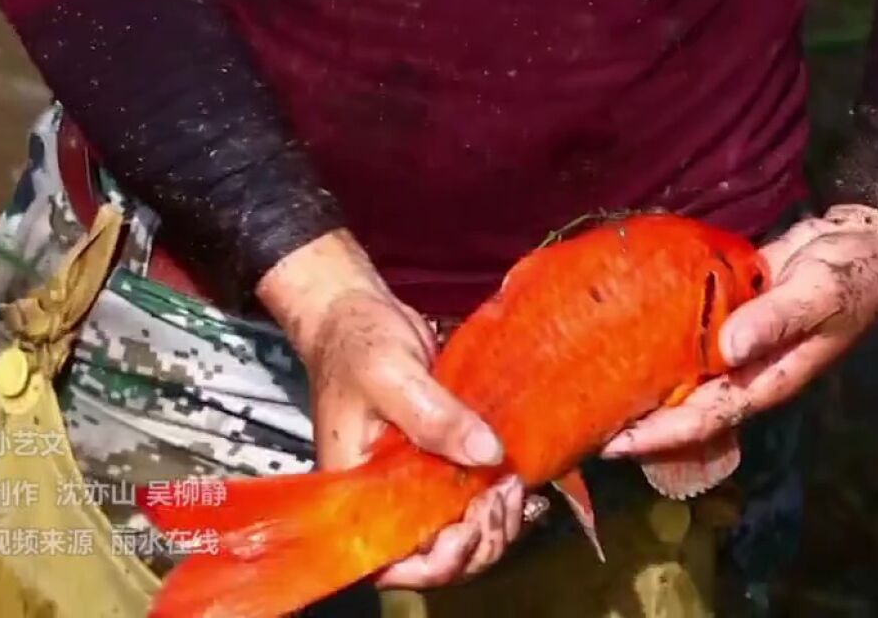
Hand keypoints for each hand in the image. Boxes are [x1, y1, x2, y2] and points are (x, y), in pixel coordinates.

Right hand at [256, 230, 529, 587]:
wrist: (358, 313)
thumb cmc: (356, 342)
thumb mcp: (391, 374)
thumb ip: (434, 416)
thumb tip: (486, 455)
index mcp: (359, 493)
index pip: (396, 563)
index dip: (440, 559)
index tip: (470, 520)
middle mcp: (388, 499)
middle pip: (440, 559)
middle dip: (481, 539)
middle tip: (504, 492)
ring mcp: (418, 484)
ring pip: (464, 535)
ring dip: (498, 522)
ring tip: (514, 482)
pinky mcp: (444, 463)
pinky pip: (474, 501)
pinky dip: (502, 501)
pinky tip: (521, 480)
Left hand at [601, 205, 877, 457]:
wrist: (867, 244)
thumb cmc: (852, 275)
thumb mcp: (820, 292)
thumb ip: (777, 318)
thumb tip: (729, 347)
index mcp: (766, 379)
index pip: (704, 420)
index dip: (658, 435)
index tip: (612, 442)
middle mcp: (743, 372)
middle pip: (681, 408)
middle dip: (634, 419)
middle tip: (578, 418)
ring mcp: (733, 346)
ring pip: (678, 375)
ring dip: (637, 382)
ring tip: (583, 382)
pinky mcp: (725, 316)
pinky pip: (684, 336)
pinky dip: (652, 337)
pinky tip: (615, 330)